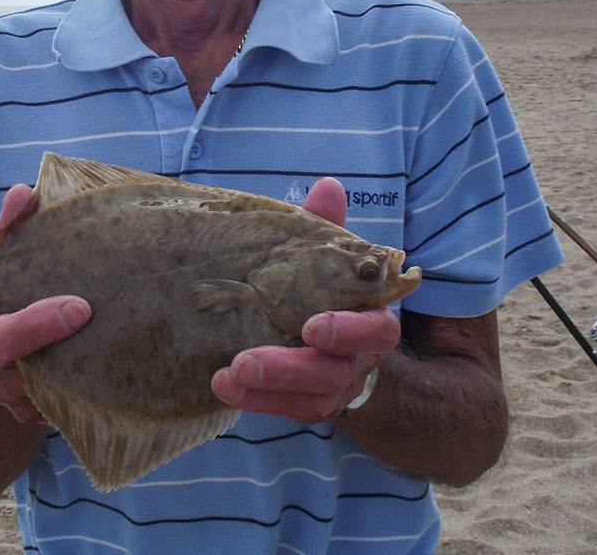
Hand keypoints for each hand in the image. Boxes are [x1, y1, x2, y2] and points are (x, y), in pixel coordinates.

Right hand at [0, 183, 90, 422]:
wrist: (4, 345)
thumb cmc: (10, 287)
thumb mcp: (8, 257)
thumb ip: (13, 226)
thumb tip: (23, 193)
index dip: (35, 327)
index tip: (80, 307)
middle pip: (14, 378)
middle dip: (56, 353)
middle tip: (96, 319)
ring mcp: (4, 400)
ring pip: (40, 401)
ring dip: (74, 377)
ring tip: (108, 342)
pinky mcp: (30, 416)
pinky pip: (57, 414)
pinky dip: (80, 395)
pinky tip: (105, 370)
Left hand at [209, 176, 401, 422]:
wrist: (337, 335)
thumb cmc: (329, 284)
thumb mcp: (328, 256)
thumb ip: (328, 228)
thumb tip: (328, 187)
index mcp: (372, 317)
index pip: (374, 329)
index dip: (347, 331)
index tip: (312, 325)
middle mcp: (360, 358)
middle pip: (334, 371)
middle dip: (290, 368)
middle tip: (246, 360)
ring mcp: (335, 385)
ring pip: (311, 398)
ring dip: (268, 389)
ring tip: (227, 375)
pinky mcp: (308, 402)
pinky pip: (287, 409)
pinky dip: (256, 401)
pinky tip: (222, 386)